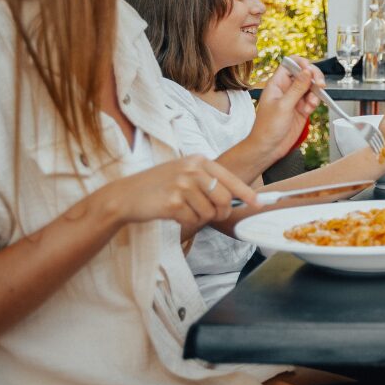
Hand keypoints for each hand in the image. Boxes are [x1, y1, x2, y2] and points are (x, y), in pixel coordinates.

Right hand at [99, 155, 256, 235]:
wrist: (125, 196)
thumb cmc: (157, 186)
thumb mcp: (184, 173)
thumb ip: (207, 181)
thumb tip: (234, 198)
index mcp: (199, 160)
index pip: (230, 178)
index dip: (247, 193)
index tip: (259, 204)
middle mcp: (192, 169)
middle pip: (224, 198)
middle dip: (222, 213)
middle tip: (211, 216)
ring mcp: (182, 185)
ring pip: (210, 212)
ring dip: (201, 218)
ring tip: (185, 211)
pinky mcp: (173, 202)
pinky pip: (194, 220)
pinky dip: (187, 223)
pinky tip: (174, 215)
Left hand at [249, 55, 321, 163]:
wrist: (268, 148)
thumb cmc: (267, 129)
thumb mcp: (283, 106)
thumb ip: (297, 88)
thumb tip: (307, 72)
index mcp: (277, 84)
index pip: (291, 64)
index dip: (302, 64)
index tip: (310, 71)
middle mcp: (286, 89)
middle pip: (304, 73)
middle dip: (314, 78)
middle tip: (320, 85)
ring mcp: (294, 99)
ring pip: (311, 87)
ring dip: (315, 93)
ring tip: (310, 104)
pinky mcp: (301, 108)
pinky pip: (312, 99)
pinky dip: (315, 103)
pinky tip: (309, 110)